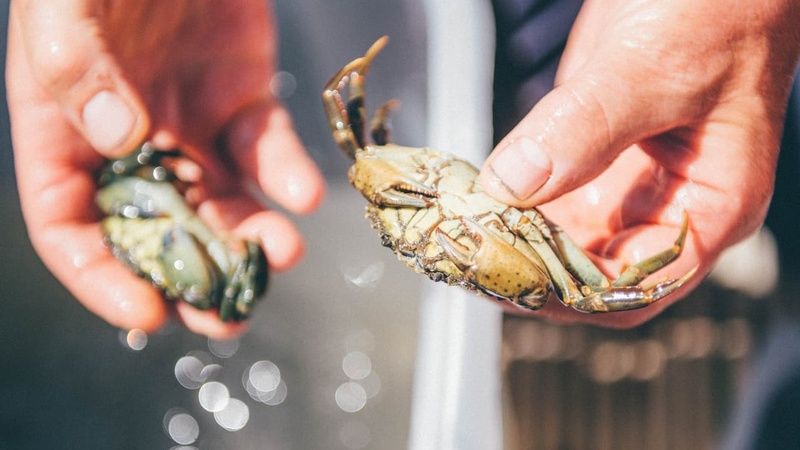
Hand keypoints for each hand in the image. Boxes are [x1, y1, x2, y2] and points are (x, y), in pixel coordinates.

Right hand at [7, 0, 324, 337]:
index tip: (147, 310)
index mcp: (68, 131)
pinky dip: (289, 175)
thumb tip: (120, 137)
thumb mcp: (68, 7)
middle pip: (159, 232)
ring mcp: (192, 124)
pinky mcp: (244, 100)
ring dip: (253, 236)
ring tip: (280, 254)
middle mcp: (133, 141)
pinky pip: (269, 150)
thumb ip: (79, 68)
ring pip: (224, 201)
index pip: (70, 225)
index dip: (102, 277)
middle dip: (195, 278)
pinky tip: (305, 195)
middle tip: (228, 315)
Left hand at [480, 0, 799, 326]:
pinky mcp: (591, 153)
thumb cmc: (716, 10)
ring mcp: (626, 181)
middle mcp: (666, 204)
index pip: (637, 288)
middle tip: (470, 259)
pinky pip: (547, 196)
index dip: (572, 298)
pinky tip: (474, 201)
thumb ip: (585, 128)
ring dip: (514, 240)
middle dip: (531, 271)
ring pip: (563, 238)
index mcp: (709, 205)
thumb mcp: (651, 71)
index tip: (509, 283)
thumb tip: (513, 184)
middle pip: (592, 271)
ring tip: (461, 238)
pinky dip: (510, 203)